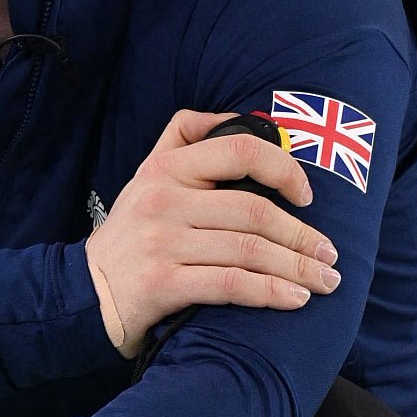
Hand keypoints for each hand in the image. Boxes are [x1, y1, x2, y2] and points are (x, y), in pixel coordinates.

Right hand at [85, 110, 338, 358]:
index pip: (240, 149)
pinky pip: (230, 285)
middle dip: (303, 236)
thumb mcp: (146, 176)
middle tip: (330, 256)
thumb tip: (242, 117)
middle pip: (254, 211)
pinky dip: (270, 292)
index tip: (306, 196)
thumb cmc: (132, 235)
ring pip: (248, 250)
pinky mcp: (161, 284)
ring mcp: (161, 242)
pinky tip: (294, 299)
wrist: (86, 293)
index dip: (284, 170)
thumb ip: (184, 139)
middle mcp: (163, 200)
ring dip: (297, 268)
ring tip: (324, 281)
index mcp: (167, 167)